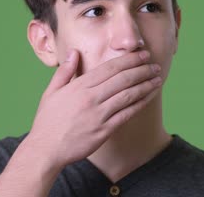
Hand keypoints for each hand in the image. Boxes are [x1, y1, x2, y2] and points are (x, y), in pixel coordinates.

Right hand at [26, 49, 161, 167]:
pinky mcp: (104, 131)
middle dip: (142, 69)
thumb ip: (64, 71)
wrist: (45, 149)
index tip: (142, 55)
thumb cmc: (47, 121)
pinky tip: (149, 97)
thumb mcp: (51, 92)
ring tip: (158, 78)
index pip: (110, 68)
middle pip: (123, 79)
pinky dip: (140, 104)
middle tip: (155, 64)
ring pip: (128, 95)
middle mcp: (91, 98)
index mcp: (79, 86)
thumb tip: (74, 52)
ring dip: (145, 85)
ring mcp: (99, 115)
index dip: (129, 60)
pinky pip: (127, 114)